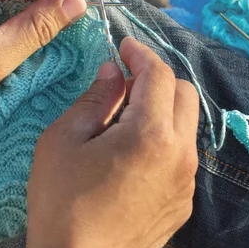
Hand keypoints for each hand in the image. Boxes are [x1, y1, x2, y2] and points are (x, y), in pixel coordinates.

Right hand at [25, 37, 198, 247]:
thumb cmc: (61, 202)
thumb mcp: (64, 140)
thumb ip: (95, 99)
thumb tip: (113, 71)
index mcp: (151, 135)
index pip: (158, 75)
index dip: (141, 53)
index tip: (124, 45)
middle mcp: (180, 155)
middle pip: (184, 94)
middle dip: (157, 78)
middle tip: (123, 84)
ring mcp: (187, 182)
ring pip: (186, 125)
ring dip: (162, 109)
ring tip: (124, 121)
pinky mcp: (183, 202)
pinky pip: (181, 155)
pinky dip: (163, 140)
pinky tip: (132, 156)